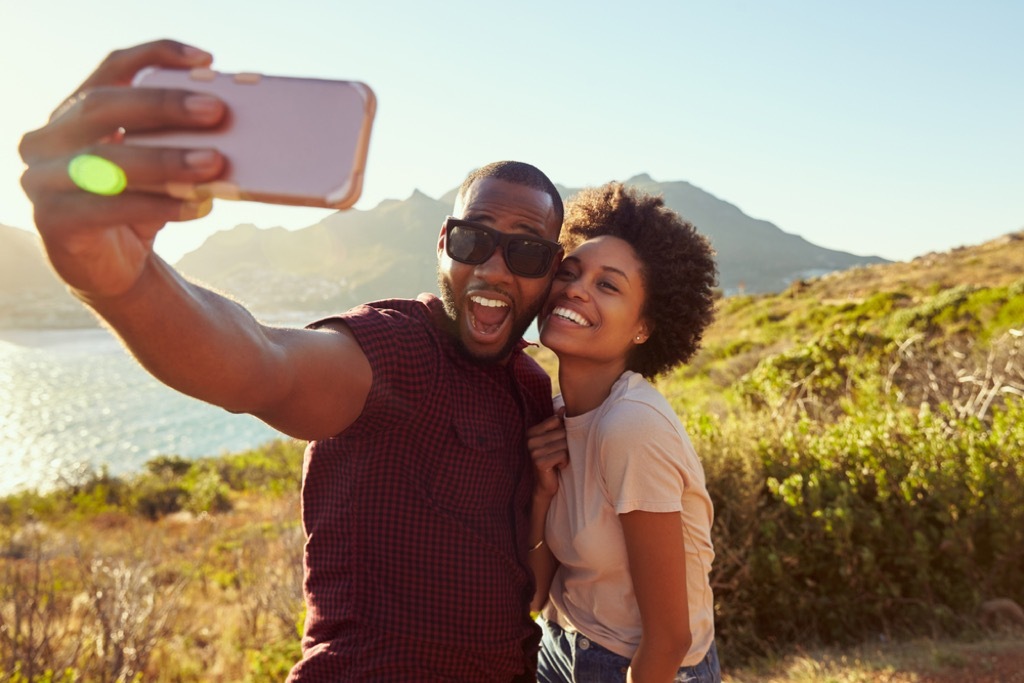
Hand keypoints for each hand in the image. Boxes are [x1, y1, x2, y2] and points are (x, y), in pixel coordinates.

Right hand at [18, 39, 227, 298]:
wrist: (113, 269)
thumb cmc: (139, 205)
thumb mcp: (158, 167)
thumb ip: (176, 140)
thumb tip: (235, 122)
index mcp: (73, 111)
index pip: (112, 68)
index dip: (155, 55)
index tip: (205, 60)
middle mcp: (48, 138)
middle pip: (103, 107)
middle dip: (162, 106)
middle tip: (216, 110)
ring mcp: (42, 179)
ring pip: (106, 160)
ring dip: (165, 160)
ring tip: (214, 162)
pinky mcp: (52, 221)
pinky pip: (108, 207)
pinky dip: (158, 205)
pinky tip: (198, 206)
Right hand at [528, 408, 567, 497]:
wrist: (545, 485)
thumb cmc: (552, 460)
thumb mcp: (554, 440)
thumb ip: (557, 424)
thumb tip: (563, 407)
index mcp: (531, 432)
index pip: (556, 420)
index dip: (562, 431)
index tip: (556, 442)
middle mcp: (530, 440)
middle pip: (562, 432)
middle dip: (566, 444)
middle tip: (558, 454)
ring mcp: (533, 451)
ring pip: (564, 444)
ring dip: (566, 454)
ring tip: (557, 461)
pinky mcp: (539, 462)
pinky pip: (563, 455)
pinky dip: (565, 462)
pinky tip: (557, 467)